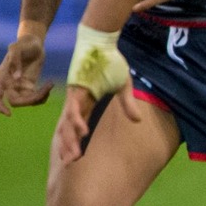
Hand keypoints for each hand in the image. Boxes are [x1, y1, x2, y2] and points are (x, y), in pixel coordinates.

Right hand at [0, 31, 51, 114]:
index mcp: (2, 76)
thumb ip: (15, 61)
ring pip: (27, 101)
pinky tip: (49, 85)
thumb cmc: (23, 44)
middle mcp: (10, 83)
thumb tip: (16, 78)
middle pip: (15, 101)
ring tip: (50, 84)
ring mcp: (20, 86)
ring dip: (39, 97)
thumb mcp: (17, 48)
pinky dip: (43, 96)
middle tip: (45, 89)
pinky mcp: (30, 86)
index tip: (9, 114)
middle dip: (30, 100)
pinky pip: (35, 98)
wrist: (34, 43)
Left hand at [52, 26, 141, 163]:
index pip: (78, 125)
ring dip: (70, 140)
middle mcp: (77, 101)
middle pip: (68, 128)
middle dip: (69, 146)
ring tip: (72, 156)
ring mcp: (75, 95)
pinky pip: (75, 108)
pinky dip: (77, 121)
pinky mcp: (76, 88)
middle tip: (69, 163)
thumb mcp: (124, 86)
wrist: (102, 42)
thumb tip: (137, 121)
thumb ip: (128, 104)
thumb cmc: (111, 62)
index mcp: (86, 102)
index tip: (76, 157)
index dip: (76, 141)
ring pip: (68, 122)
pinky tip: (81, 132)